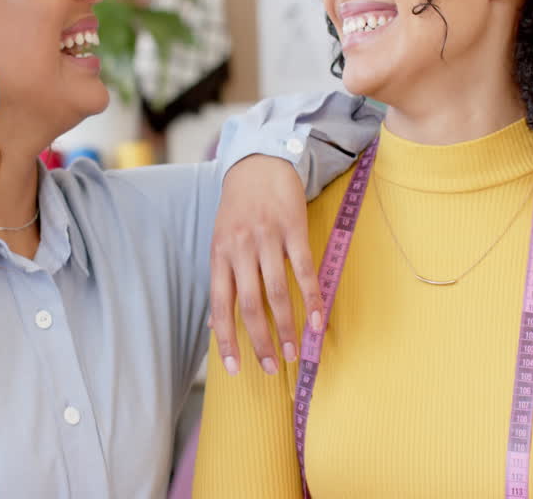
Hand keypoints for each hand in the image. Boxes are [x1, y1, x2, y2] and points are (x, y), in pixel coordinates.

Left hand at [210, 154, 321, 375]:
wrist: (259, 162)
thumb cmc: (238, 208)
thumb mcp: (220, 241)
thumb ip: (222, 280)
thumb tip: (215, 324)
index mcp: (219, 254)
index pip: (221, 306)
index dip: (227, 340)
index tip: (236, 369)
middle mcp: (240, 249)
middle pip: (251, 305)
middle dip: (262, 342)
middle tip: (274, 368)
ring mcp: (267, 239)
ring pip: (277, 292)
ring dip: (288, 327)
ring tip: (296, 352)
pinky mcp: (293, 229)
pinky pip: (303, 270)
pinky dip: (312, 298)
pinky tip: (318, 321)